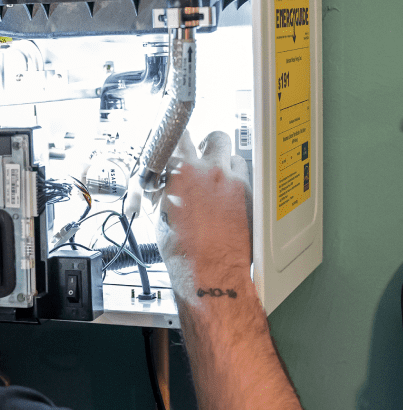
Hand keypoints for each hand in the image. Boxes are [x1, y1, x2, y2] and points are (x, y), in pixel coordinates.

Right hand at [154, 130, 251, 301]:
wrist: (209, 272)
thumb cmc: (183, 252)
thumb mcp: (160, 216)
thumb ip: (164, 192)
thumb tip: (165, 186)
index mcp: (183, 173)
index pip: (180, 140)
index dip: (178, 143)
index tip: (178, 145)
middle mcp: (211, 172)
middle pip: (215, 138)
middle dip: (209, 144)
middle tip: (204, 153)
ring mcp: (234, 182)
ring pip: (235, 156)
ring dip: (226, 163)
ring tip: (219, 178)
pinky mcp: (250, 196)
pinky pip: (246, 178)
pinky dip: (237, 182)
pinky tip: (229, 197)